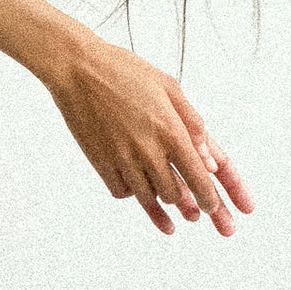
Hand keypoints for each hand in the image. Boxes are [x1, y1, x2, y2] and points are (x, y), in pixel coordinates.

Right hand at [44, 32, 253, 237]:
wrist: (77, 68)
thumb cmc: (123, 70)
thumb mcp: (169, 86)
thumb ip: (192, 121)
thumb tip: (210, 156)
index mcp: (170, 130)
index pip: (198, 177)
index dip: (210, 199)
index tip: (213, 209)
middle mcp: (148, 149)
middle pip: (176, 194)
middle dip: (190, 207)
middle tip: (196, 215)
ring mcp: (122, 158)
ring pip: (149, 198)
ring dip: (165, 208)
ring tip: (176, 221)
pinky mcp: (100, 162)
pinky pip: (121, 191)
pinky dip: (132, 194)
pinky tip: (139, 193)